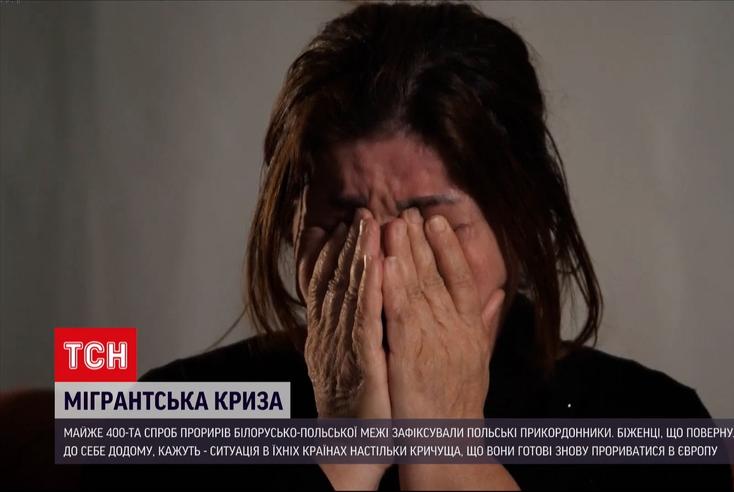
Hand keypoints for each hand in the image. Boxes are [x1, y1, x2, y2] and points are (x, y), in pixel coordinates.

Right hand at [302, 208, 389, 420]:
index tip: (341, 220)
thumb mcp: (353, 364)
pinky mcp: (360, 362)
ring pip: (346, 293)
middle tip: (359, 210)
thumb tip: (364, 304)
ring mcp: (341, 348)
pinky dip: (369, 288)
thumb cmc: (360, 410)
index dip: (331, 250)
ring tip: (365, 222)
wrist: (351, 453)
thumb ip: (358, 331)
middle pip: (334, 281)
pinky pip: (364, 319)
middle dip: (346, 242)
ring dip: (356, 255)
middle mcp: (327, 337)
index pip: (325, 284)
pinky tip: (377, 264)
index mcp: (327, 336)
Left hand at [382, 208, 504, 418]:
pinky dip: (392, 287)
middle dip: (421, 241)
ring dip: (404, 254)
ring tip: (393, 223)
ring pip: (417, 288)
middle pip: (436, 275)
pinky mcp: (409, 354)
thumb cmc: (460, 401)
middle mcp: (455, 328)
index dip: (449, 248)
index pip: (461, 278)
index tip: (437, 221)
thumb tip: (501, 293)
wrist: (449, 440)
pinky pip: (399, 314)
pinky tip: (382, 263)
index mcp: (470, 327)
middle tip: (407, 210)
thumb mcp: (480, 357)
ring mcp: (433, 340)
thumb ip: (487, 322)